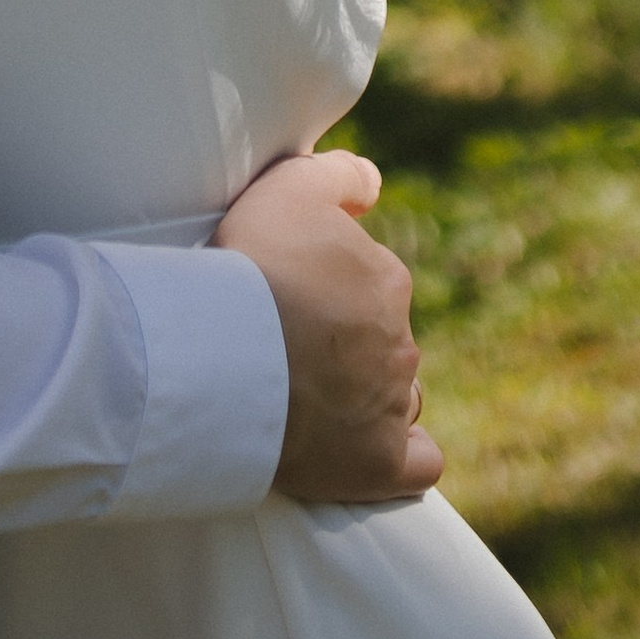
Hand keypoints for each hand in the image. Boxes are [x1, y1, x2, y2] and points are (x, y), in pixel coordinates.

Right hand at [216, 150, 441, 505]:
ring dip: (369, 395)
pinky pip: (416, 463)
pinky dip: (405, 457)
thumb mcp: (290, 186)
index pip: (374, 283)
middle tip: (288, 346)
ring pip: (396, 396)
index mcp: (387, 280)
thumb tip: (373, 182)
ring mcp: (391, 404)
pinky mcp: (378, 463)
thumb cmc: (251, 264)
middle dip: (347, 343)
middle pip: (383, 340)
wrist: (223, 351)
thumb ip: (340, 175)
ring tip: (313, 396)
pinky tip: (378, 450)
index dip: (331, 289)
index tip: (290, 297)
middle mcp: (400, 342)